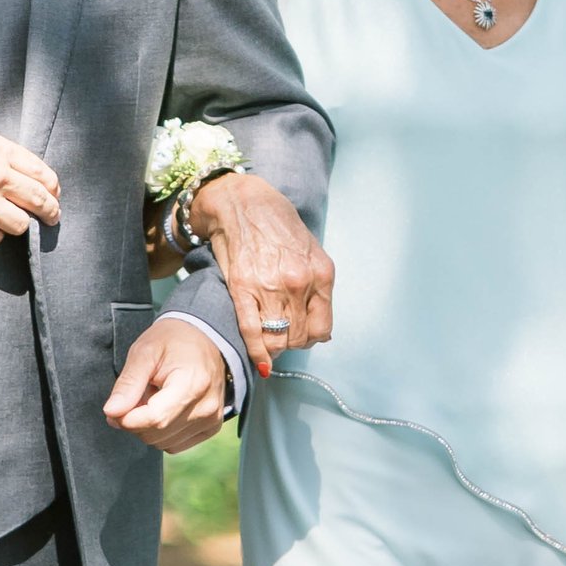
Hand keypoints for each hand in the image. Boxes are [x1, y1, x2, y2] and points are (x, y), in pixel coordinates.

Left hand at [103, 314, 230, 453]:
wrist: (205, 337)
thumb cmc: (172, 340)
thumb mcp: (144, 352)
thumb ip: (128, 383)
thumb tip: (111, 412)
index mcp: (192, 383)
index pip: (154, 419)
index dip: (127, 419)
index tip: (115, 407)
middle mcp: (206, 406)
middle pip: (156, 434)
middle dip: (135, 421)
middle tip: (134, 396)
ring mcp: (211, 419)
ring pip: (163, 443)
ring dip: (148, 427)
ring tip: (152, 398)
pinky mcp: (211, 427)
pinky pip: (174, 444)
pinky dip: (162, 432)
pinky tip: (164, 408)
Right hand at [184, 171, 333, 376]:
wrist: (244, 203)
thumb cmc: (278, 224)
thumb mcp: (312, 252)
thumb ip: (319, 289)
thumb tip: (321, 329)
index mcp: (320, 274)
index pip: (323, 328)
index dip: (312, 338)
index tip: (303, 335)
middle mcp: (298, 283)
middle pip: (299, 337)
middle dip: (292, 342)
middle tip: (283, 336)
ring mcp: (270, 288)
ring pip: (278, 339)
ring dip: (275, 346)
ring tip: (270, 340)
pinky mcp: (242, 289)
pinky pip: (252, 332)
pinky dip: (257, 352)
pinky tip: (261, 362)